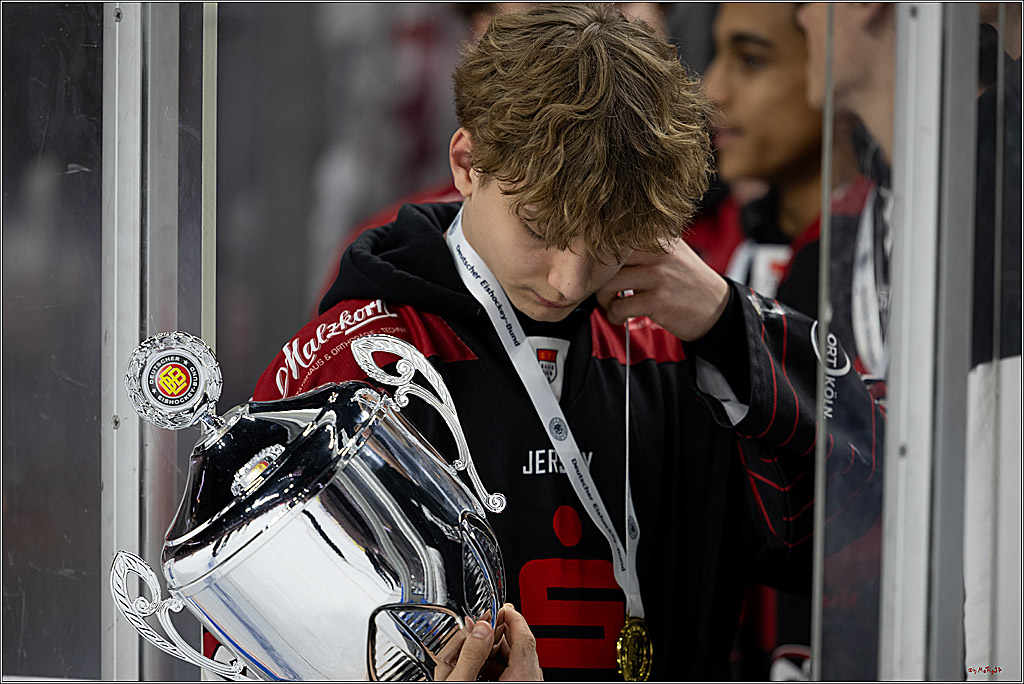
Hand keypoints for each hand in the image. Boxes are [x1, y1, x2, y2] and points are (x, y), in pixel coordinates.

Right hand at [435, 604, 542, 680]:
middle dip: (499, 632)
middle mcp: (530, 680)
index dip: (512, 616)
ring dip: (495, 650)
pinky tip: (479, 668)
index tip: (503, 607)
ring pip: (515, 661)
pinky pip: (511, 673)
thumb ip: (473, 652)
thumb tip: (479, 627)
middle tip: (484, 623)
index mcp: (522, 674)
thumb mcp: (467, 679)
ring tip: (477, 646)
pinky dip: (497, 667)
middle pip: (519, 646)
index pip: (525, 634)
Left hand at [597, 237, 729, 341]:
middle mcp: (658, 252)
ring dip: (603, 298)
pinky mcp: (657, 301)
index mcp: (659, 236)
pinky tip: (620, 316)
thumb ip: (646, 243)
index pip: (616, 237)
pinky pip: (619, 306)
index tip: (598, 268)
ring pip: (609, 283)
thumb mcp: (673, 251)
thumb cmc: (689, 282)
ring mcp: (658, 276)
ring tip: (611, 303)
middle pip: (607, 260)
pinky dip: (613, 315)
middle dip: (597, 278)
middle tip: (603, 288)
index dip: (600, 256)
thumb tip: (605, 246)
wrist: (717, 308)